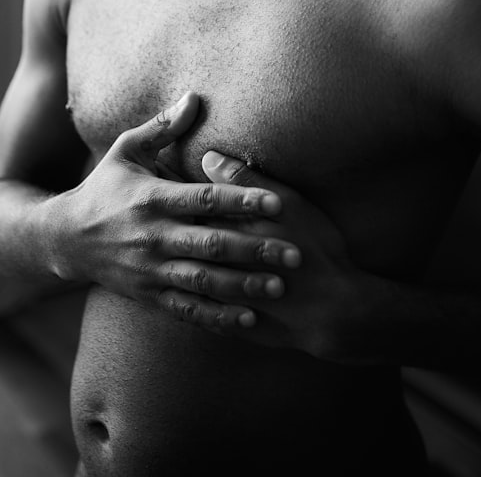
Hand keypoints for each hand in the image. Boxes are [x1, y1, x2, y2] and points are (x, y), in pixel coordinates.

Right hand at [49, 93, 300, 309]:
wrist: (64, 238)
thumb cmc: (103, 187)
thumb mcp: (126, 150)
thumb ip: (163, 126)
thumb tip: (194, 96)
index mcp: (151, 198)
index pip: (204, 198)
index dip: (241, 199)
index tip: (277, 202)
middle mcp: (152, 236)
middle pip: (211, 243)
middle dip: (254, 249)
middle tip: (295, 253)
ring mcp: (150, 270)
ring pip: (203, 281)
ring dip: (242, 286)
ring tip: (279, 286)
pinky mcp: (148, 295)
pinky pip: (186, 310)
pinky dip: (216, 317)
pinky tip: (247, 319)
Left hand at [156, 149, 366, 358]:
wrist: (335, 310)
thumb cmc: (315, 248)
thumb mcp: (285, 204)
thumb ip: (243, 181)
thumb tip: (208, 157)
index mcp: (223, 230)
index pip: (183, 207)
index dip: (166, 190)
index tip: (154, 174)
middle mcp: (213, 264)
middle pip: (175, 242)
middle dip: (159, 228)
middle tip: (145, 212)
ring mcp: (218, 298)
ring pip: (180, 279)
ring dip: (166, 265)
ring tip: (156, 249)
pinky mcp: (227, 323)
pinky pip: (196, 313)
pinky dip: (185, 299)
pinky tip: (177, 291)